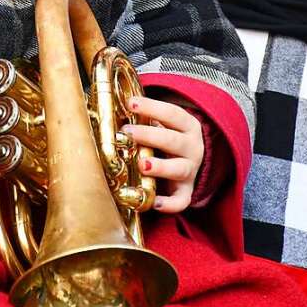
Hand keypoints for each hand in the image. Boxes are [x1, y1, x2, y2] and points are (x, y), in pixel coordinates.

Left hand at [122, 95, 203, 212]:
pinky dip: (170, 204)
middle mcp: (193, 147)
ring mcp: (191, 170)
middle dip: (149, 135)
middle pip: (173, 140)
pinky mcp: (186, 191)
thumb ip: (145, 118)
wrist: (190, 158)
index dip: (151, 107)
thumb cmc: (167, 136)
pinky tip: (154, 203)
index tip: (131, 103)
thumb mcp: (163, 123)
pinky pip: (182, 200)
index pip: (172, 113)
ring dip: (160, 167)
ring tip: (141, 164)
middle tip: (128, 132)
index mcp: (187, 125)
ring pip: (179, 169)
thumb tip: (113, 108)